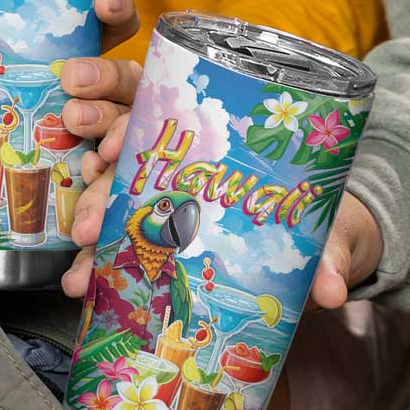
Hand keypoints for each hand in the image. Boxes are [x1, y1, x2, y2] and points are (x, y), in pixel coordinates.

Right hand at [62, 125, 383, 307]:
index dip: (130, 128)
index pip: (157, 117)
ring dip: (89, 239)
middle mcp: (180, 167)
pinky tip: (81, 284)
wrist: (320, 247)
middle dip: (99, 194)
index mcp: (215, 144)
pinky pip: (116, 245)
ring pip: (111, 207)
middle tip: (87, 228)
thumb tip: (331, 292)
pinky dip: (95, 265)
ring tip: (78, 278)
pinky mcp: (157, 241)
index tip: (113, 149)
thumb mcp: (325, 228)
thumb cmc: (318, 220)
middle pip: (124, 166)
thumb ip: (326, 254)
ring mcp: (163, 204)